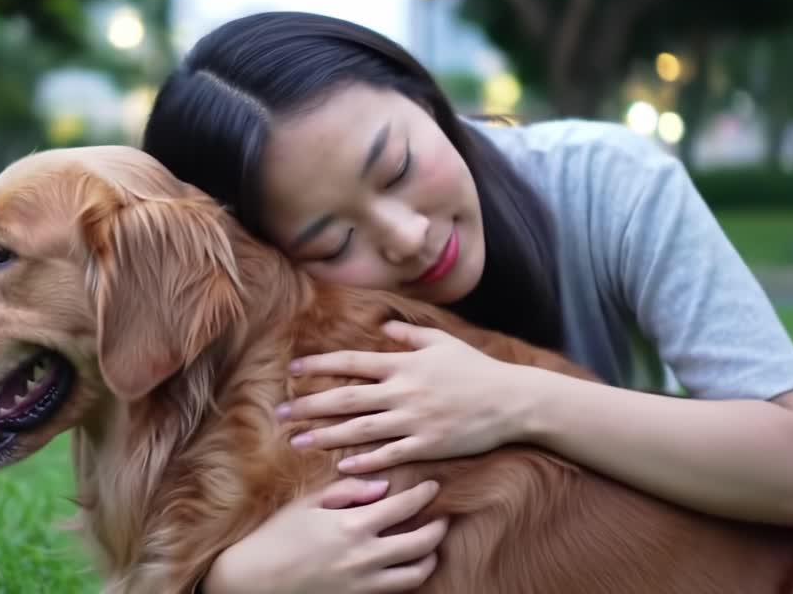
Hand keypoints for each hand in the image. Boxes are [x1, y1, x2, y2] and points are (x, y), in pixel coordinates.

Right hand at [201, 478, 447, 593]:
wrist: (255, 580)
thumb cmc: (277, 535)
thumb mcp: (308, 503)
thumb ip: (349, 490)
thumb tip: (383, 486)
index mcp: (352, 525)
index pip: (403, 506)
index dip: (424, 494)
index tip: (432, 485)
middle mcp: (364, 557)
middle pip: (421, 543)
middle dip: (438, 527)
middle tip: (442, 516)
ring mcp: (363, 584)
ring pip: (416, 574)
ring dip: (429, 557)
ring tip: (430, 545)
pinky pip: (396, 591)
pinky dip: (409, 577)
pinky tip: (405, 565)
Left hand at [279, 320, 523, 473]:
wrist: (512, 401)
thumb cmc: (477, 369)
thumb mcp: (443, 343)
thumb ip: (409, 335)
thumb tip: (384, 324)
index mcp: (403, 365)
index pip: (352, 363)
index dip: (320, 365)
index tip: (293, 368)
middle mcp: (403, 392)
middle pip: (346, 399)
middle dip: (310, 406)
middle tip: (280, 413)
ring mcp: (414, 421)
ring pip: (360, 430)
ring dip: (326, 436)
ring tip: (298, 441)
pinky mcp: (428, 445)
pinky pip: (389, 455)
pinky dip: (365, 462)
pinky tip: (342, 467)